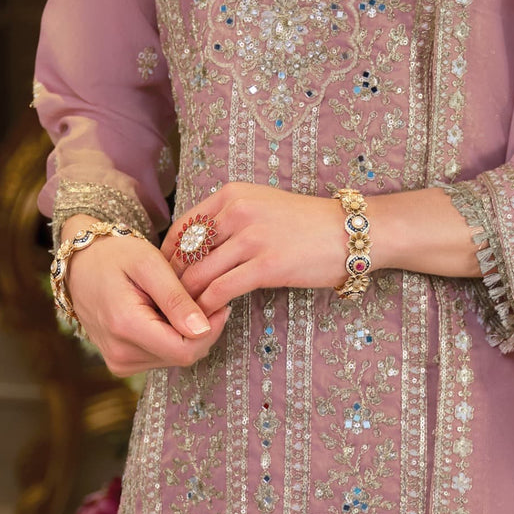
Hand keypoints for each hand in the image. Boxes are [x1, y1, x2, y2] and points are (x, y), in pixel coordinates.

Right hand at [62, 217, 229, 376]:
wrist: (82, 263)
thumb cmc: (116, 256)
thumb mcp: (150, 264)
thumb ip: (176, 298)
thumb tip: (202, 330)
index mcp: (126, 327)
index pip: (185, 350)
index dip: (211, 329)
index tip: (218, 302)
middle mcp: (120, 354)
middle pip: (182, 356)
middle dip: (200, 329)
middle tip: (200, 296)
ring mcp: (119, 362)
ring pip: (174, 358)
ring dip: (185, 332)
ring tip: (177, 301)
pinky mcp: (121, 363)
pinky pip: (160, 357)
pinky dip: (171, 336)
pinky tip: (166, 312)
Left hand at [161, 183, 343, 316]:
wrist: (349, 231)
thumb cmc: (306, 222)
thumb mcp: (262, 205)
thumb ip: (229, 219)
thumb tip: (194, 247)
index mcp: (232, 194)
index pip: (182, 226)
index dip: (167, 256)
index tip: (163, 278)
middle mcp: (237, 211)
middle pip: (184, 252)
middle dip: (171, 283)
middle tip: (166, 305)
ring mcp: (251, 237)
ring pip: (198, 275)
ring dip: (186, 301)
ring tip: (182, 318)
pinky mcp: (266, 265)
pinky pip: (221, 291)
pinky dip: (208, 308)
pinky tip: (207, 318)